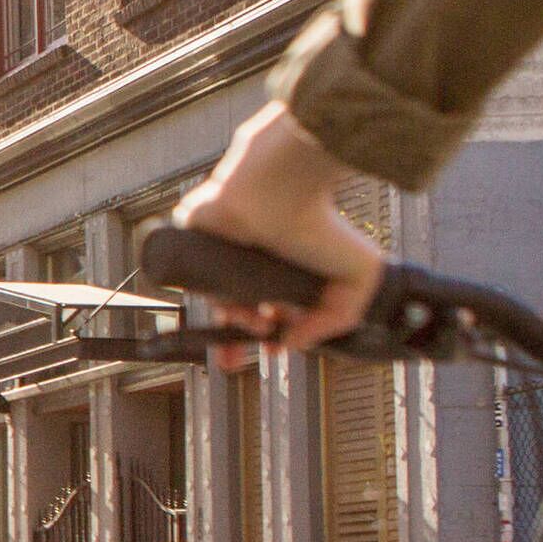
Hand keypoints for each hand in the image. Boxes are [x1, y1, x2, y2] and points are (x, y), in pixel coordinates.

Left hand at [169, 103, 388, 357]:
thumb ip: (337, 319)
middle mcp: (249, 262)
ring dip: (231, 321)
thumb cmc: (322, 223)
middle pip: (234, 311)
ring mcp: (218, 253)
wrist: (281, 188)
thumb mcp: (358, 279)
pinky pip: (184, 277)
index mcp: (282, 269)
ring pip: (214, 299)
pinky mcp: (190, 241)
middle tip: (251, 354)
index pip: (268, 311)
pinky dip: (201, 295)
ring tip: (254, 321)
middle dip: (238, 341)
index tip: (275, 350)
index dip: (270, 336)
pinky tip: (227, 305)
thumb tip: (296, 344)